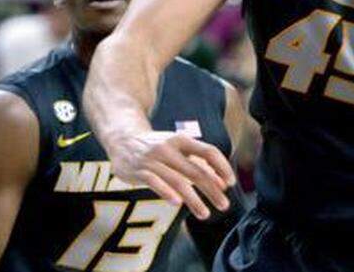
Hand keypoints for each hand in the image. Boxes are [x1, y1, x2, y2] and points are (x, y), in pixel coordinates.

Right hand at [107, 129, 234, 219]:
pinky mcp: (139, 171)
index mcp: (181, 140)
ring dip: (194, 199)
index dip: (222, 167)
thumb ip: (199, 164)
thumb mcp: (179, 149)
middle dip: (212, 190)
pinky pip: (155, 183)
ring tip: (205, 214)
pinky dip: (167, 192)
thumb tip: (223, 184)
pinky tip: (178, 204)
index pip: (208, 151)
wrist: (123, 138)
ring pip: (177, 181)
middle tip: (224, 205)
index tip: (231, 183)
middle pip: (195, 170)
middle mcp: (168, 148)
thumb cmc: (157, 147)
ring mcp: (153, 160)